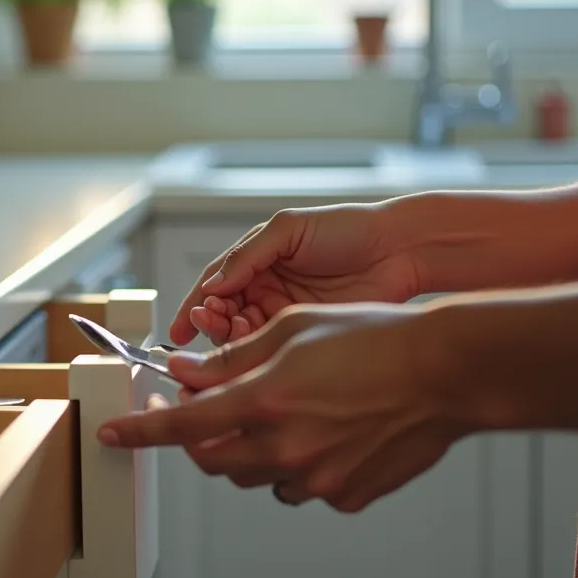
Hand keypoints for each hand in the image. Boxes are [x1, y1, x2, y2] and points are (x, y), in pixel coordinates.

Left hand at [102, 303, 470, 512]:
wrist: (447, 372)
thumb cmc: (376, 339)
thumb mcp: (292, 330)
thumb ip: (230, 358)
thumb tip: (185, 369)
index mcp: (265, 401)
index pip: (181, 426)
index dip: (140, 431)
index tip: (112, 435)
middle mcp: (285, 447)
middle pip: (211, 458)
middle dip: (196, 437)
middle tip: (201, 408)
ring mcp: (317, 477)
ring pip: (255, 475)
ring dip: (248, 448)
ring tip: (276, 411)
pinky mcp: (346, 494)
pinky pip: (302, 486)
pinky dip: (296, 463)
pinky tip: (321, 430)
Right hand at [172, 204, 427, 346]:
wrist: (397, 250)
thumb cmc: (348, 229)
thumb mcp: (289, 230)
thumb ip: (247, 255)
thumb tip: (213, 284)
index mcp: (256, 261)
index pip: (213, 286)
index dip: (193, 306)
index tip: (180, 327)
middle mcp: (265, 289)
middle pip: (222, 315)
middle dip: (210, 320)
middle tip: (209, 320)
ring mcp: (283, 314)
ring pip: (241, 336)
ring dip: (230, 334)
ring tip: (237, 323)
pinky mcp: (303, 335)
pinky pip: (269, 348)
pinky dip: (254, 347)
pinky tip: (254, 338)